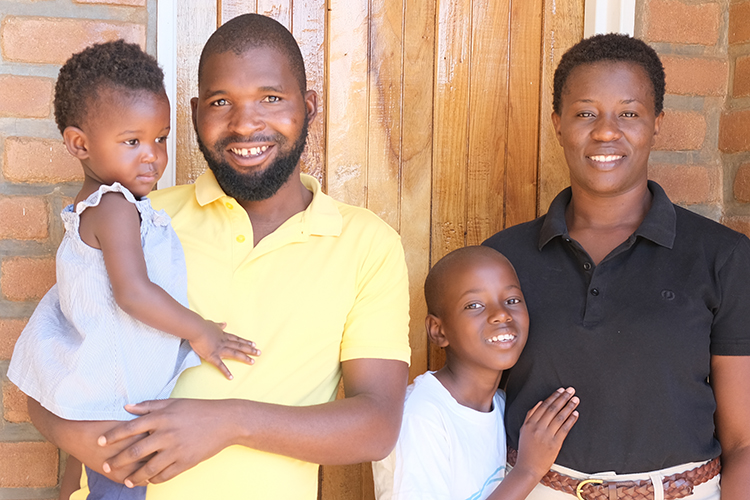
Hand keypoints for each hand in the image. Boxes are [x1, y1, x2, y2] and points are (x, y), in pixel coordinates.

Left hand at [99, 399, 232, 486]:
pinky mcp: (186, 462)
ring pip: (148, 468)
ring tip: (126, 480)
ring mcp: (176, 450)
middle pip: (134, 451)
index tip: (99, 442)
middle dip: (117, 460)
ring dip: (134, 476)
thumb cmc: (199, 409)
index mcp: (162, 417)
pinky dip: (154, 479)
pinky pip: (165, 475)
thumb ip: (149, 406)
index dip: (112, 436)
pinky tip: (148, 480)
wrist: (225, 421)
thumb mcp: (174, 403)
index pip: (130, 427)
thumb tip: (126, 407)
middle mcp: (167, 434)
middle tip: (107, 465)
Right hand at [189, 321, 260, 378]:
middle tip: (259, 353)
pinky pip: (220, 365)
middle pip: (240, 346)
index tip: (254, 344)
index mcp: (223, 335)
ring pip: (235, 354)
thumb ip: (219, 325)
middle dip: (250, 350)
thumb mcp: (213, 324)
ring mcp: (219, 349)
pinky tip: (231, 377)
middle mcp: (224, 342)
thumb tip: (225, 323)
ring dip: (244, 358)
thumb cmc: (202, 325)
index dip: (246, 342)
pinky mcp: (213, 356)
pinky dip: (226, 372)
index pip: (237, 339)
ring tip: (252, 362)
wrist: (196, 329)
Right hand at [515, 387, 578, 479]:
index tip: (561, 390)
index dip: (553, 397)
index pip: (544, 406)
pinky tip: (575, 414)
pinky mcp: (555, 443)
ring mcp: (547, 435)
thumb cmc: (526, 449)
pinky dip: (571, 420)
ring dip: (569, 407)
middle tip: (571, 390)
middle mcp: (538, 427)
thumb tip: (541, 402)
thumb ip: (530, 415)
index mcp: (530, 423)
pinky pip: (565, 429)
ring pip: (560, 417)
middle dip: (563, 398)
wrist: (528, 467)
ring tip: (576, 399)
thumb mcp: (523, 430)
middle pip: (553, 409)